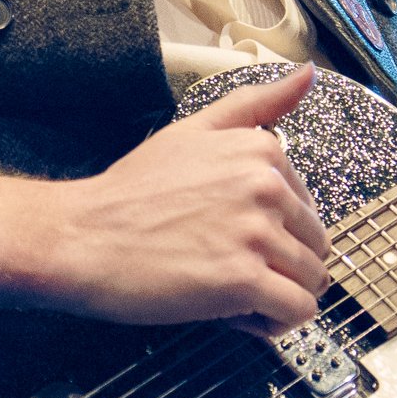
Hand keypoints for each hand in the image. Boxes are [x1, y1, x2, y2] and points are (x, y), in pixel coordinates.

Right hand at [0, 65, 331, 330]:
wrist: (82, 237)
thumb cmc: (130, 191)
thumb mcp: (192, 131)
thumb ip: (254, 106)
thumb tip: (309, 74)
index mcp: (261, 151)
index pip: (307, 207)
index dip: (274, 233)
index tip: (234, 240)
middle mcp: (267, 185)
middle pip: (315, 245)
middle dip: (280, 267)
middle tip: (227, 270)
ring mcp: (256, 233)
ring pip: (311, 281)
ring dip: (278, 297)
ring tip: (231, 295)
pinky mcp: (243, 279)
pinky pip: (296, 312)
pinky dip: (274, 323)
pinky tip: (237, 316)